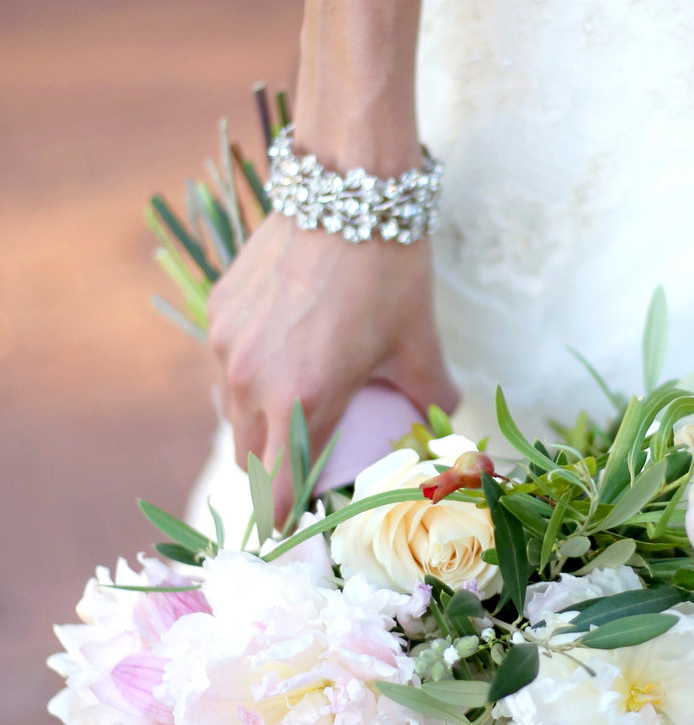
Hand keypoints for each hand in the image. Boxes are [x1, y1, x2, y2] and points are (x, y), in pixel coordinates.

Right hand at [208, 211, 457, 523]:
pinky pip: (226, 368)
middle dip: (274, 478)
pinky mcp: (218, 313)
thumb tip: (445, 428)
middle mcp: (253, 382)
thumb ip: (431, 397)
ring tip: (294, 420)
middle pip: (251, 460)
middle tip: (305, 477)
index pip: (278, 492)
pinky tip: (282, 362)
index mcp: (303, 402)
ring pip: (232, 414)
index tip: (293, 534)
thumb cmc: (390, 270)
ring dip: (258, 429)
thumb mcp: (419, 342)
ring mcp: (228, 346)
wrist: (346, 190)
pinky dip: (248, 379)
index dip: (284, 521)